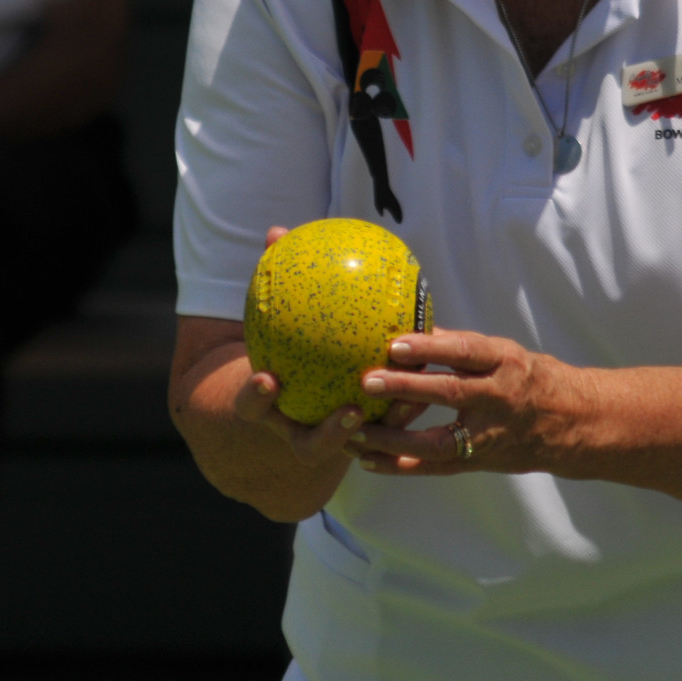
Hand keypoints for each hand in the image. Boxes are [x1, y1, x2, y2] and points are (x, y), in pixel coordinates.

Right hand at [231, 225, 426, 463]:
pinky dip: (404, 409)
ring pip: (356, 447)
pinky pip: (384, 430)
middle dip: (332, 434)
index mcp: (267, 408)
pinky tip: (430, 377)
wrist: (293, 392)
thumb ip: (275, 279)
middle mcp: (297, 432)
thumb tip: (276, 232)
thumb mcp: (276, 316)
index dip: (255, 398)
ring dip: (382, 430)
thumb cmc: (284, 343)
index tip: (269, 379)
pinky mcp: (362, 439)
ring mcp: (329, 442)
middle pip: (311, 446)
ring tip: (407, 403)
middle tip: (354, 410)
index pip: (252, 408)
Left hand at [348, 329, 585, 476]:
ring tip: (354, 431)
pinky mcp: (480, 461)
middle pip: (450, 393)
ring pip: (438, 440)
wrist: (574, 424)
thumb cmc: (529, 378)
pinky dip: (401, 466)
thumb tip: (413, 328)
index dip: (431, 347)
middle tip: (366, 381)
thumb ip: (459, 346)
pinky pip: (437, 467)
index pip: (466, 352)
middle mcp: (499, 398)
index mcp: (506, 363)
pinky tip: (368, 460)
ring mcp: (490, 435)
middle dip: (405, 388)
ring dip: (394, 438)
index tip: (396, 344)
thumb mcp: (505, 353)